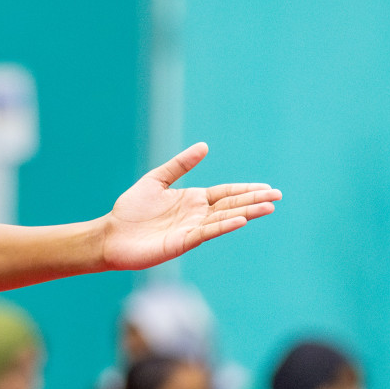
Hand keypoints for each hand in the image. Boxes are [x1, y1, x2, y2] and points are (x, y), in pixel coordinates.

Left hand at [99, 143, 280, 270]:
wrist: (111, 235)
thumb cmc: (131, 210)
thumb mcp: (156, 179)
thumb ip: (179, 164)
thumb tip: (204, 146)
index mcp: (193, 200)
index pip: (226, 193)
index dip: (246, 190)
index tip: (268, 188)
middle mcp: (196, 215)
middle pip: (231, 205)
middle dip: (254, 200)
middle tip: (278, 197)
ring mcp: (191, 229)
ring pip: (224, 219)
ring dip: (246, 212)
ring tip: (268, 207)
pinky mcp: (182, 242)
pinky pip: (206, 232)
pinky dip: (223, 226)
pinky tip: (240, 220)